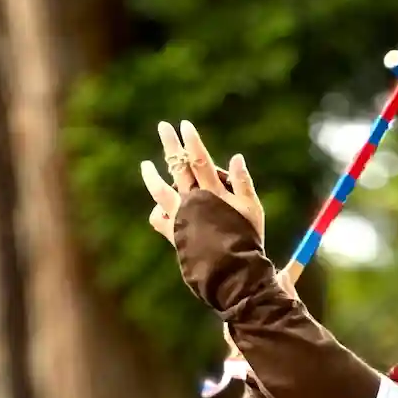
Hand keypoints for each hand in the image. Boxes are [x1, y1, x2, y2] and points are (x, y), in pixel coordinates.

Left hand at [141, 121, 264, 245]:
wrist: (232, 272)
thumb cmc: (247, 240)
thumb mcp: (252, 210)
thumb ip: (243, 183)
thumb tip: (237, 156)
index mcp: (214, 193)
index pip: (200, 161)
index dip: (192, 142)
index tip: (184, 125)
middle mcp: (194, 202)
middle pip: (179, 168)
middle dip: (171, 146)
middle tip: (163, 127)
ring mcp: (181, 218)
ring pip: (160, 191)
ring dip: (152, 176)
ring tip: (145, 165)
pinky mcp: (175, 235)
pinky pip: (159, 220)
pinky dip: (158, 211)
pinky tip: (159, 207)